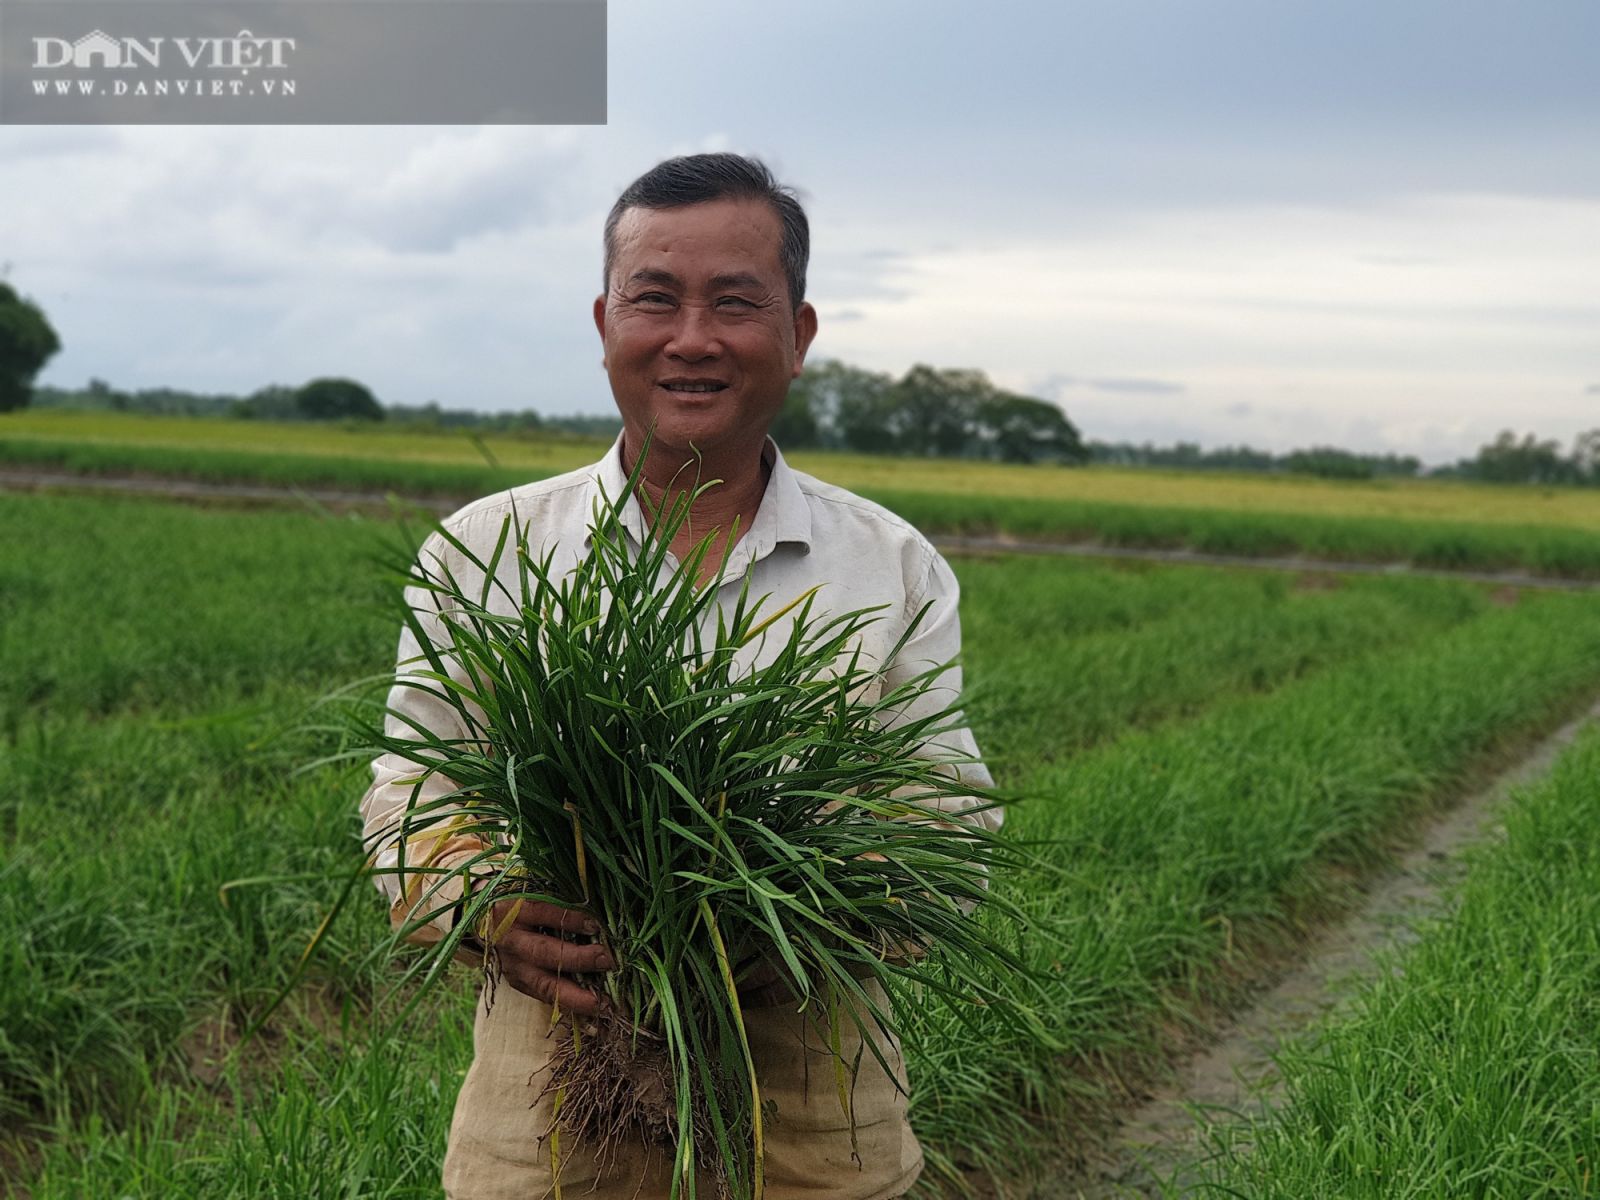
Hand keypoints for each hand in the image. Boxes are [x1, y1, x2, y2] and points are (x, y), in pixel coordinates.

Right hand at [471, 884, 615, 1016]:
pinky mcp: (518, 984)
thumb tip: (601, 909)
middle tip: (608, 960)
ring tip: (603, 1003)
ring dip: (577, 996)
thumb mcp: (535, 891)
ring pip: (545, 985)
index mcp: (513, 910)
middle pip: (544, 952)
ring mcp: (513, 966)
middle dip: (578, 959)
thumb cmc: (523, 902)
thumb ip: (562, 897)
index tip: (596, 925)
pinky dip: (571, 1006)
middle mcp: (511, 941)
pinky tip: (594, 1012)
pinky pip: (546, 998)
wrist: (487, 921)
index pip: (542, 913)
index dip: (570, 919)